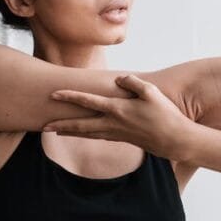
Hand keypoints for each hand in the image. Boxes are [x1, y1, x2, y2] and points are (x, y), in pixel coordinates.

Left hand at [42, 74, 195, 159]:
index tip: (53, 94)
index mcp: (118, 110)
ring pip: (89, 134)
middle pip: (82, 125)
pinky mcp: (124, 139)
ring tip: (56, 132)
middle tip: (44, 126)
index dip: (70, 97)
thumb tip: (118, 80)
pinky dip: (88, 135)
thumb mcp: (151, 93)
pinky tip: (83, 134)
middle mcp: (114, 124)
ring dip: (72, 132)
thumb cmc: (166, 114)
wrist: (175, 140)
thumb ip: (132, 83)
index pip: (88, 101)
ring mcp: (118, 133)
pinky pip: (100, 136)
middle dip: (62, 125)